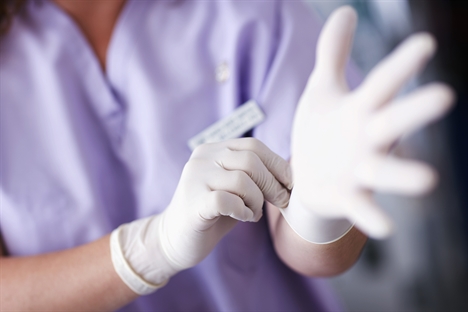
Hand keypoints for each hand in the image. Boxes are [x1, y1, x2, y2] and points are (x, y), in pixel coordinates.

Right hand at [160, 138, 291, 268]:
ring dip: (257, 200)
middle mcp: (202, 158)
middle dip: (273, 184)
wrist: (174, 239)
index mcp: (213, 150)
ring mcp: (195, 178)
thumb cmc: (211, 214)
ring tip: (253, 213)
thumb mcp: (233, 188)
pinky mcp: (193, 202)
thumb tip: (291, 177)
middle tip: (281, 202)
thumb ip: (253, 176)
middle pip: (251, 160)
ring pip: (242, 179)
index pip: (254, 146)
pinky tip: (242, 217)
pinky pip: (228, 200)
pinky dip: (243, 210)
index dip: (278, 164)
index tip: (292, 184)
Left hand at [291, 6, 453, 238]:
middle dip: (413, 111)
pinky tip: (385, 227)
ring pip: (384, 170)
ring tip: (428, 179)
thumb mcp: (322, 89)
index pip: (381, 85)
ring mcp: (359, 171)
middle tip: (445, 97)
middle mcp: (366, 139)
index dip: (400, 66)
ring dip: (403, 174)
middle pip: (391, 122)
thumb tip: (345, 11)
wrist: (306, 176)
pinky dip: (371, 216)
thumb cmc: (321, 130)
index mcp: (360, 111)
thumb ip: (333, 53)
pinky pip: (361, 207)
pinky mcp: (346, 197)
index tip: (425, 43)